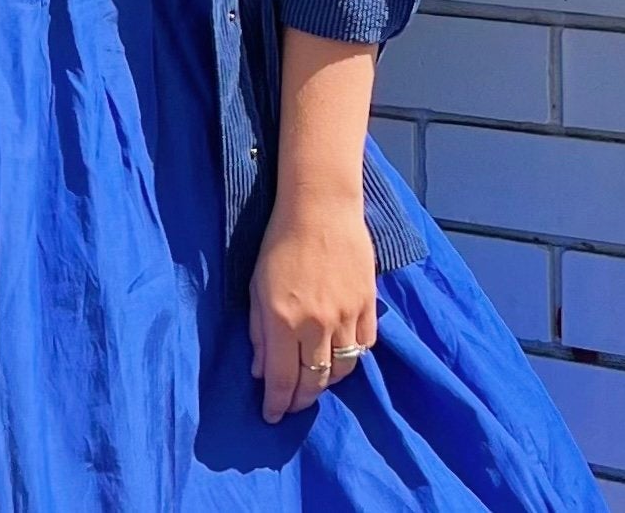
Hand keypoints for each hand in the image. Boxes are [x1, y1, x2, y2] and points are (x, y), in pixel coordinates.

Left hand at [247, 193, 376, 422]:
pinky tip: (340, 355)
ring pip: (343, 369)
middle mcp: (317, 324)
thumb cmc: (279, 242)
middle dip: (301, 399)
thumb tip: (261, 371)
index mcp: (284, 319)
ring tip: (315, 380)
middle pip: (315, 381)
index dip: (277, 404)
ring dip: (327, 381)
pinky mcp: (368, 304)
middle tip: (292, 404)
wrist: (320, 208)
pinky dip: (352, 356)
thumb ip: (259, 331)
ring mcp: (346, 316)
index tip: (271, 416)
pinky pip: (365, 345)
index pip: (283, 379)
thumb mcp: (256, 286)